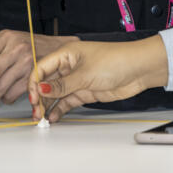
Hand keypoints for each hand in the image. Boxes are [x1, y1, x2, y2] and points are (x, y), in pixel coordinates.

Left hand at [0, 31, 77, 106]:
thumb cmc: (29, 46)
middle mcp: (16, 49)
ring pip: (1, 87)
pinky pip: (13, 95)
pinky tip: (7, 95)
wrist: (59, 50)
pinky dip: (6, 98)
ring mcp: (27, 64)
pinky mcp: (34, 79)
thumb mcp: (10, 41)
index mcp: (6, 38)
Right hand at [27, 35, 168, 122]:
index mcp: (65, 54)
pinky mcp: (85, 91)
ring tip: (42, 119)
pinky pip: (67, 101)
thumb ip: (63, 84)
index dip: (34, 83)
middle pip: (47, 82)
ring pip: (56, 94)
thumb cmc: (115, 61)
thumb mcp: (85, 74)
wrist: (139, 70)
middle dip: (39, 97)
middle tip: (36, 113)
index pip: (41, 68)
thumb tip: (41, 89)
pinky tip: (54, 117)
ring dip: (48, 105)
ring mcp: (76, 80)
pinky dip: (59, 109)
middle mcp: (68, 66)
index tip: (33, 98)